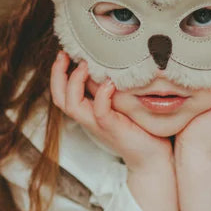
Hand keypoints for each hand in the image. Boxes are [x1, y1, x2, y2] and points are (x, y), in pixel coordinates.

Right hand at [49, 51, 172, 170]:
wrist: (152, 157)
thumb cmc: (140, 127)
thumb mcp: (123, 103)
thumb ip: (114, 87)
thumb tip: (117, 61)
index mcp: (89, 111)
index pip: (62, 92)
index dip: (58, 73)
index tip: (66, 53)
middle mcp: (89, 118)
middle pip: (59, 98)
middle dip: (57, 74)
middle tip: (65, 54)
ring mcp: (99, 124)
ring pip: (72, 105)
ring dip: (75, 83)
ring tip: (85, 65)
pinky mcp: (112, 129)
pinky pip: (100, 113)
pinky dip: (102, 97)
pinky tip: (110, 83)